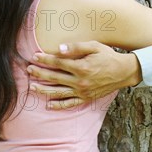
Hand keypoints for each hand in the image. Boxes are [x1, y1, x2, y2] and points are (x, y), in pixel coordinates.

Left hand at [27, 41, 141, 108]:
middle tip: (28, 70)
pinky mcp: (86, 98)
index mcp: (81, 66)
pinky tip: (49, 105)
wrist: (123, 72)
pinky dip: (58, 105)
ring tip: (32, 87)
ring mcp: (82, 91)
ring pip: (58, 92)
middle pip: (55, 77)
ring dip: (44, 90)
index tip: (35, 56)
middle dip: (40, 73)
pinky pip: (70, 104)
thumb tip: (59, 49)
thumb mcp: (94, 46)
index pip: (58, 63)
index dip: (45, 59)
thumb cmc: (108, 56)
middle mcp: (80, 81)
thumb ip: (76, 47)